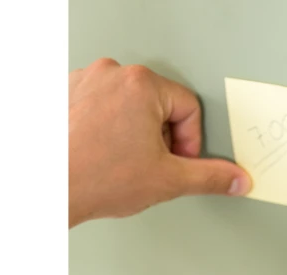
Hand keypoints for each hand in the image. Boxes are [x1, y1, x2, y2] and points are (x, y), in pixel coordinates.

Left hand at [69, 59, 250, 226]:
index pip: (188, 109)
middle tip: (148, 166)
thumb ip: (210, 177)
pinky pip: (102, 108)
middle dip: (161, 139)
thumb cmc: (98, 177)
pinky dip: (108, 131)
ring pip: (130, 108)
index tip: (175, 164)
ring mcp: (85, 81)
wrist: (50, 188)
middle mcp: (112, 74)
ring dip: (135, 135)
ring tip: (122, 162)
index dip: (189, 144)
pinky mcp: (66, 95)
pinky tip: (103, 155)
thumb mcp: (169, 181)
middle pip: (159, 106)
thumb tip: (236, 179)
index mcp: (142, 85)